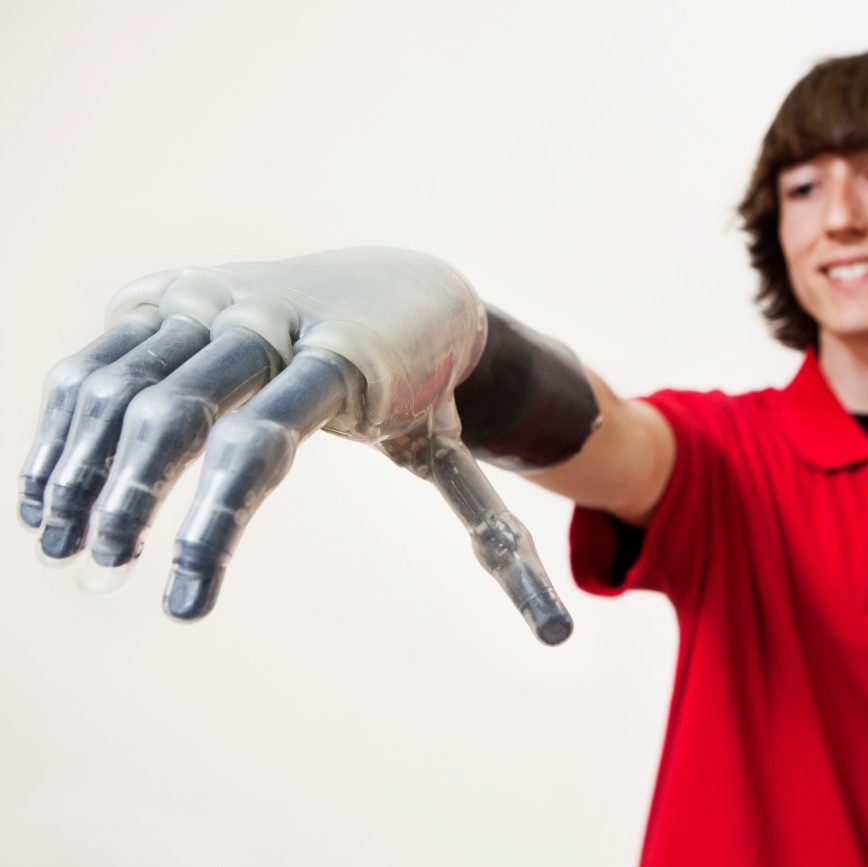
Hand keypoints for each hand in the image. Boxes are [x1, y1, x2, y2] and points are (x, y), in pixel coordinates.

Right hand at [18, 247, 572, 644]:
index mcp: (344, 363)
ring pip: (125, 377)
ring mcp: (215, 296)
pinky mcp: (172, 290)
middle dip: (130, 499)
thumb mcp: (453, 458)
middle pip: (177, 408)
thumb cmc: (427, 392)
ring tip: (62, 544)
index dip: (210, 527)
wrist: (410, 285)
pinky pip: (102, 352)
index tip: (185, 606)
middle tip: (106, 571)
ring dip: (81, 464)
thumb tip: (562, 636)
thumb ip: (496, 542)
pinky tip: (49, 485)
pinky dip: (65, 418)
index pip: (258, 445)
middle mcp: (271, 318)